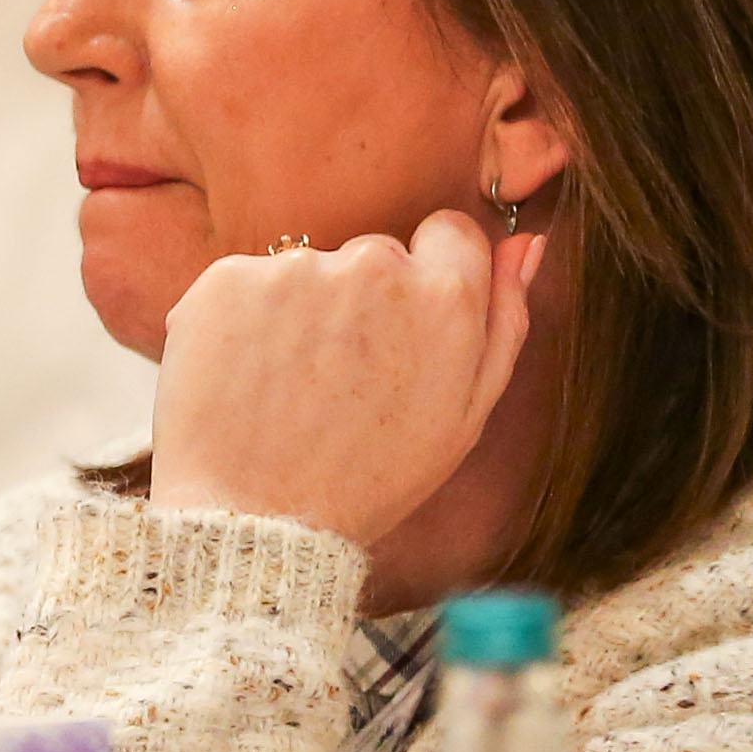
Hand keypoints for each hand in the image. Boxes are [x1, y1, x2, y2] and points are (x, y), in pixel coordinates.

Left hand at [146, 213, 542, 551]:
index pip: (449, 232)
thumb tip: (526, 242)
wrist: (257, 519)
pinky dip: (244, 320)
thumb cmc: (371, 478)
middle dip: (364, 300)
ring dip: (301, 311)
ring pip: (308, 269)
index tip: (405, 324)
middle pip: (376, 254)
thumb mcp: (465, 412)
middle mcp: (374, 267)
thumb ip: (505, 319)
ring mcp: (295, 269)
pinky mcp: (226, 280)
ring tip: (292, 387)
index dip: (430, 276)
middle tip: (342, 379)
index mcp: (446, 296)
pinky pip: (246, 283)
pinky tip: (246, 378)